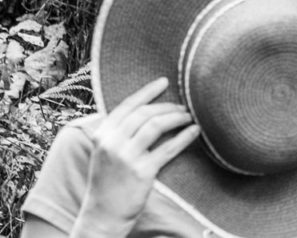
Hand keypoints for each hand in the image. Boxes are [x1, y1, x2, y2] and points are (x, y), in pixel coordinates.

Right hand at [77, 78, 198, 234]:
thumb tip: (144, 110)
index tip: (165, 81)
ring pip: (157, 126)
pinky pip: (168, 148)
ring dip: (176, 118)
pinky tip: (194, 131)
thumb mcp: (104, 152)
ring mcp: (127, 157)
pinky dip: (184, 137)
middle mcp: (112, 143)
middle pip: (145, 113)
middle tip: (183, 106)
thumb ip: (118, 132)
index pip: (127, 105)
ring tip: (188, 117)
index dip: (147, 91)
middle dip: (167, 106)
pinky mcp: (142, 172)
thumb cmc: (107, 181)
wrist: (101, 215)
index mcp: (102, 134)